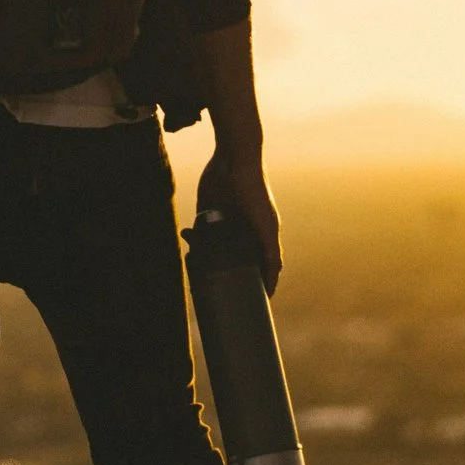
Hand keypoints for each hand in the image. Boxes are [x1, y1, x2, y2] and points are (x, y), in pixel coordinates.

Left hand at [198, 151, 281, 293]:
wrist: (232, 159)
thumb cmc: (255, 190)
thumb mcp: (266, 224)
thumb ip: (270, 250)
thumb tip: (275, 275)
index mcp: (260, 236)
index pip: (261, 268)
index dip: (259, 285)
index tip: (254, 305)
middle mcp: (243, 232)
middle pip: (235, 262)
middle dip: (228, 277)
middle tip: (219, 295)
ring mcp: (224, 225)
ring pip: (214, 252)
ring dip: (206, 262)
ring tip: (198, 274)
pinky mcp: (206, 214)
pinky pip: (198, 235)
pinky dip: (193, 243)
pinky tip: (188, 248)